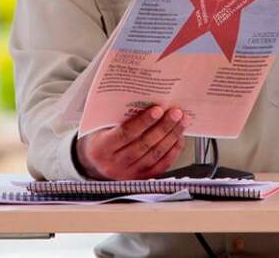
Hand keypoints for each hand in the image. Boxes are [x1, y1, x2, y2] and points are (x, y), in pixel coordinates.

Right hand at [74, 106, 189, 179]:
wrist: (96, 161)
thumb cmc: (102, 136)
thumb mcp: (102, 124)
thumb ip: (119, 116)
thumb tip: (148, 100)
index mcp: (101, 149)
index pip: (126, 134)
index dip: (144, 121)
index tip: (158, 109)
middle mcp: (114, 165)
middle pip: (144, 144)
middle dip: (163, 127)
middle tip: (176, 112)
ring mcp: (128, 174)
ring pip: (155, 154)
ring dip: (172, 136)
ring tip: (182, 121)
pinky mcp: (141, 178)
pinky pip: (162, 165)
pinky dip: (173, 150)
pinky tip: (179, 136)